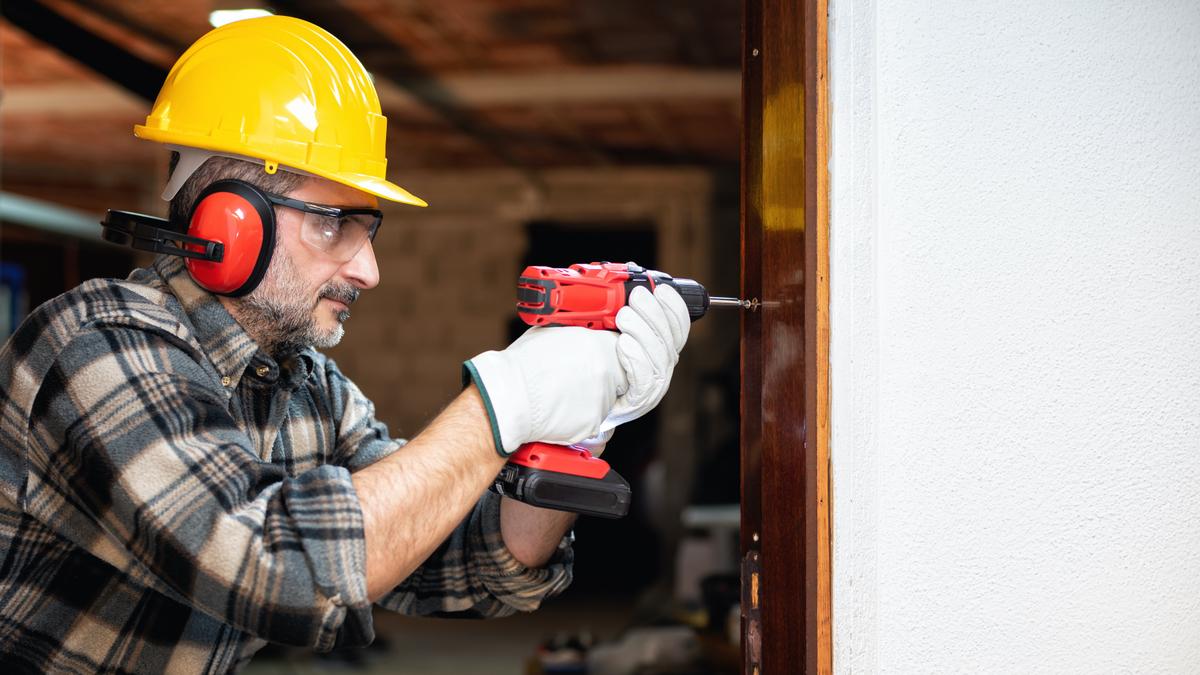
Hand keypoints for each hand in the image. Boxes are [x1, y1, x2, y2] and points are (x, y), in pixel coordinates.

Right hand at [465, 326, 625, 455]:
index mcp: (598, 345)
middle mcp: (605, 372)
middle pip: (620, 378)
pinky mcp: (594, 424)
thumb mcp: (552, 335)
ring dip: (593, 402)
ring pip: (608, 402)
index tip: (603, 363)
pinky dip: (582, 420)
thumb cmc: (521, 367)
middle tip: (579, 382)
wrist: (507, 398)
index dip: (612, 358)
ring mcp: (602, 400)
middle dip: (606, 382)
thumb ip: (578, 335)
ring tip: (564, 397)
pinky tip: (561, 411)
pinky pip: (596, 423)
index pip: (623, 351)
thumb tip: (586, 335)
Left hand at [602, 284, 690, 429]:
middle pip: (670, 339)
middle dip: (655, 313)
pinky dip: (636, 358)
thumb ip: (623, 311)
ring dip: (643, 331)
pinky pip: (644, 379)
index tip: (661, 289)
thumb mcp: (609, 331)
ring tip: (623, 316)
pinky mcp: (638, 401)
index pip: (679, 327)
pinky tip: (622, 344)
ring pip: (659, 356)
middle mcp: (661, 367)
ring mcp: (652, 386)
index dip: (674, 307)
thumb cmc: (595, 362)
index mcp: (660, 349)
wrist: (575, 399)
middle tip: (635, 297)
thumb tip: (628, 285)